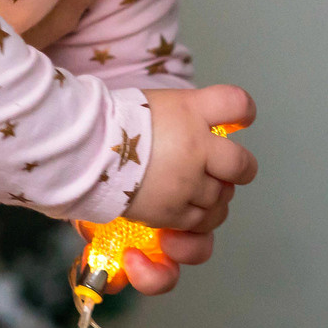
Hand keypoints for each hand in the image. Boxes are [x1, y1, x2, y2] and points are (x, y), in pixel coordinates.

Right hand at [124, 84, 255, 231]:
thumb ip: (183, 116)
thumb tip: (199, 126)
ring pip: (221, 199)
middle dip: (239, 170)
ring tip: (195, 191)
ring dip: (214, 197)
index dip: (243, 112)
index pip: (237, 104)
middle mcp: (197, 147)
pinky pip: (200, 223)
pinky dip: (196, 220)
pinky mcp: (173, 212)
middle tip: (227, 171)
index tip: (241, 119)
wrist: (84, 151)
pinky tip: (183, 210)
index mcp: (191, 112)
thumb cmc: (114, 124)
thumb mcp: (155, 104)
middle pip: (241, 164)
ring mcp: (188, 182)